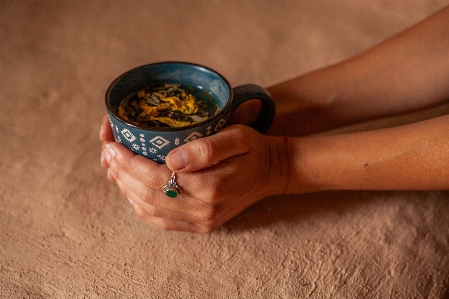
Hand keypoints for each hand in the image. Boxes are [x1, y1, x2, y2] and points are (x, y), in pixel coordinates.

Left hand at [99, 115, 286, 232]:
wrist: (270, 172)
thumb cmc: (252, 149)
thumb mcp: (237, 137)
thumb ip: (207, 149)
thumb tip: (172, 159)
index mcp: (211, 187)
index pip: (157, 177)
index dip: (129, 162)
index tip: (111, 144)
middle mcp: (203, 210)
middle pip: (148, 195)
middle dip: (121, 173)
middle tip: (107, 152)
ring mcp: (200, 221)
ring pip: (150, 210)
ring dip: (126, 189)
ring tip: (113, 167)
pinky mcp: (199, 225)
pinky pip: (161, 220)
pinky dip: (140, 205)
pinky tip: (131, 189)